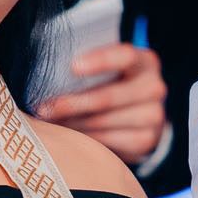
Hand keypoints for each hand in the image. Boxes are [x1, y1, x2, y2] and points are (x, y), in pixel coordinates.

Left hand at [36, 44, 168, 166]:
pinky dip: (85, 139)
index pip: (125, 56)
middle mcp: (154, 87)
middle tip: (43, 109)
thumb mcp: (106, 69)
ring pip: (103, 122)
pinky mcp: (146, 140)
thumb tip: (48, 73)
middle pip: (108, 96)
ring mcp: (154, 116)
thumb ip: (87, 66)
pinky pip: (108, 141)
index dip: (99, 60)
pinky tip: (70, 136)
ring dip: (72, 124)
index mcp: (144, 61)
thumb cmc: (111, 83)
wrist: (139, 114)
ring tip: (50, 124)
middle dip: (71, 103)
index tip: (72, 67)